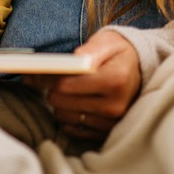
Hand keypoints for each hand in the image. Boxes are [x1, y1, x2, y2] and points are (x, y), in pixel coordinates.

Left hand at [24, 29, 140, 142]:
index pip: (66, 85)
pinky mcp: (107, 132)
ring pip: (65, 117)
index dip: (45, 78)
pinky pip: (74, 130)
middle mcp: (115, 105)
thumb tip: (71, 60)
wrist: (140, 70)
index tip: (33, 72)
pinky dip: (68, 117)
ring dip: (60, 104)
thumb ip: (89, 50)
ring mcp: (111, 122)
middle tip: (52, 78)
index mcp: (114, 80)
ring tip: (67, 90)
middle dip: (52, 89)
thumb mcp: (108, 42)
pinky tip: (72, 104)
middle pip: (62, 102)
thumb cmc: (119, 53)